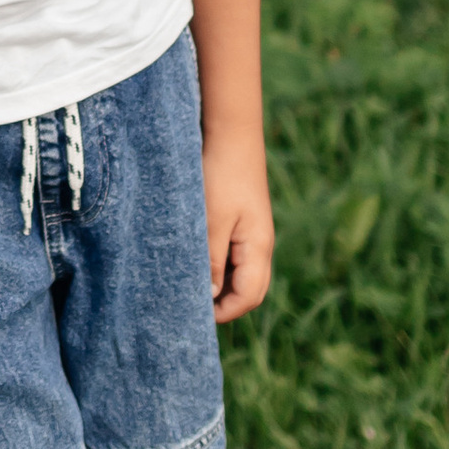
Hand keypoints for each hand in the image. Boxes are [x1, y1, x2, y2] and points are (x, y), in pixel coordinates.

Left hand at [204, 133, 274, 323]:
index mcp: (258, 248)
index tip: (193, 315)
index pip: (248, 298)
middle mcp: (260, 245)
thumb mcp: (211, 222)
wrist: (230, 133)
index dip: (223, 313)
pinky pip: (233, 256)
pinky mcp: (241, 222)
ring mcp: (252, 234)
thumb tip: (211, 297)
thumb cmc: (220, 175)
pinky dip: (218, 266)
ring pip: (240, 274)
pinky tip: (195, 262)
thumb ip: (212, 261)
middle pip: (249, 291)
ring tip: (188, 285)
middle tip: (189, 306)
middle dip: (223, 304)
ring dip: (219, 285)